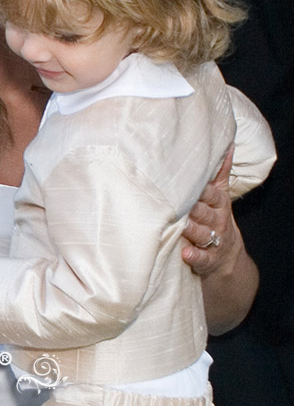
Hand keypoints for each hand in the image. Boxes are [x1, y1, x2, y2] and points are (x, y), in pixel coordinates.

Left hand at [182, 148, 237, 275]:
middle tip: (178, 202)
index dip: (201, 189)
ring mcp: (213, 242)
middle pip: (206, 212)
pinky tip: (185, 253)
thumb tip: (225, 145)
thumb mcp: (221, 197)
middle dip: (194, 207)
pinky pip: (201, 258)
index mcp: (219, 205)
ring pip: (202, 233)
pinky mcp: (208, 261)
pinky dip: (194, 256)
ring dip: (192, 229)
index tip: (187, 180)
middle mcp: (218, 222)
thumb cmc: (216, 221)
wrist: (227, 259)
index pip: (212, 194)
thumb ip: (219, 173)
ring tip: (181, 224)